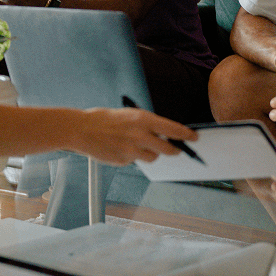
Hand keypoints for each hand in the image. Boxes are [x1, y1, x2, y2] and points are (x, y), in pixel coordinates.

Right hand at [71, 108, 198, 166]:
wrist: (81, 129)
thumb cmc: (104, 119)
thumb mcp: (128, 115)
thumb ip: (145, 124)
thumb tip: (162, 133)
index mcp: (143, 119)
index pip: (172, 129)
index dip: (186, 135)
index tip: (194, 138)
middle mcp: (140, 135)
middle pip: (168, 149)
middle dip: (174, 150)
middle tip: (177, 150)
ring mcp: (132, 150)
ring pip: (153, 157)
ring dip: (150, 153)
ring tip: (136, 144)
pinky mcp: (124, 161)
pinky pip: (136, 161)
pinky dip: (132, 156)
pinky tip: (120, 148)